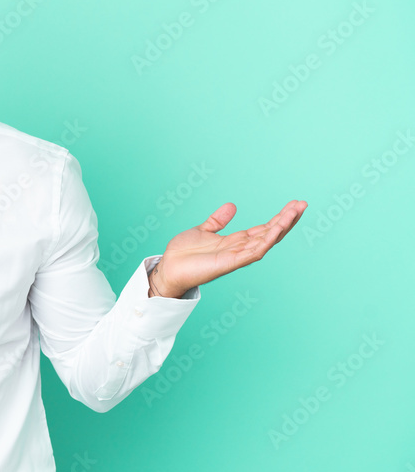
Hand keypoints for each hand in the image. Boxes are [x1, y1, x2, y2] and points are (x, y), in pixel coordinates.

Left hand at [150, 199, 306, 296]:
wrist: (169, 268)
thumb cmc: (184, 253)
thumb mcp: (203, 230)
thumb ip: (218, 221)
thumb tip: (232, 206)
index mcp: (235, 241)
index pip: (264, 228)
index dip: (279, 217)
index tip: (294, 204)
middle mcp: (240, 249)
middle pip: (270, 233)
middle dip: (287, 219)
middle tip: (303, 204)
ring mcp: (237, 256)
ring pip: (266, 241)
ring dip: (281, 226)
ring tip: (295, 211)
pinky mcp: (230, 263)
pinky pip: (253, 252)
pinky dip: (266, 241)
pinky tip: (277, 229)